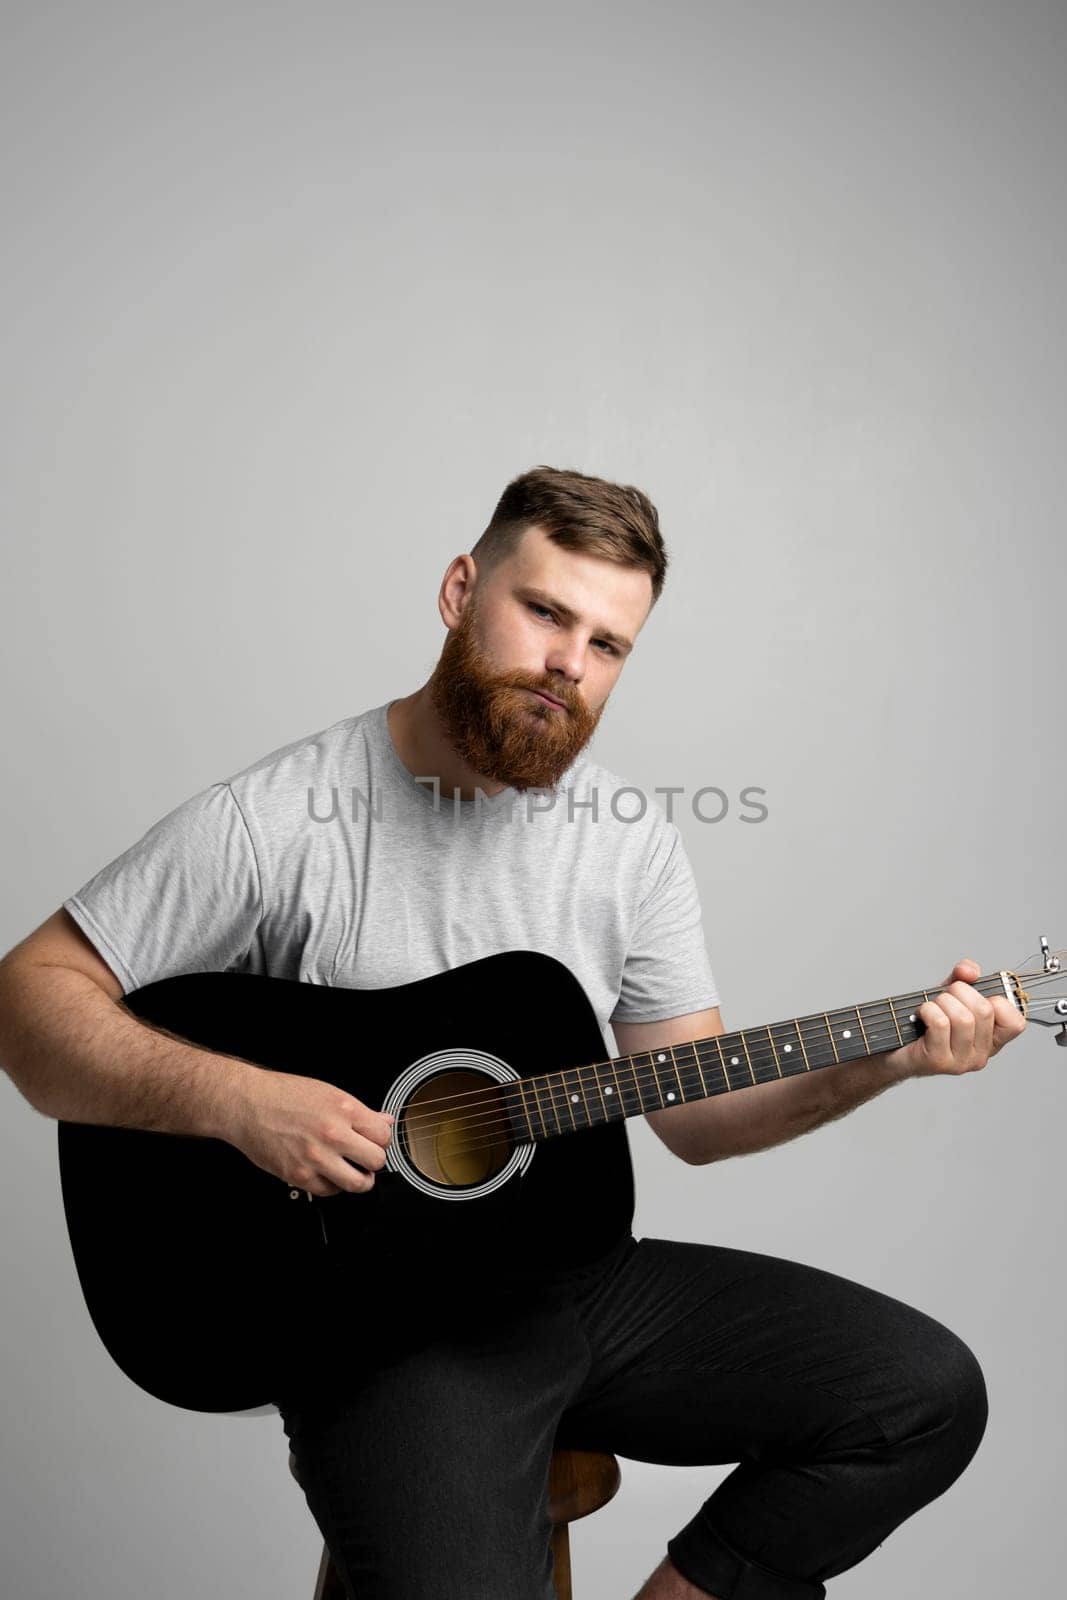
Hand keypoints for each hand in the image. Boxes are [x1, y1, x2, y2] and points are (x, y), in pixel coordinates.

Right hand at [222, 1066, 393, 1196]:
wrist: (247, 1104)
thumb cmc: (282, 1095)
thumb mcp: (327, 1092)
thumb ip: (358, 1111)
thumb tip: (384, 1121)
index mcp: (343, 1109)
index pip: (383, 1135)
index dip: (381, 1140)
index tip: (375, 1141)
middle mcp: (332, 1133)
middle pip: (376, 1160)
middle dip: (374, 1160)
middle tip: (365, 1158)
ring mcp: (316, 1157)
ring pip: (358, 1183)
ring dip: (360, 1180)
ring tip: (354, 1172)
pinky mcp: (299, 1175)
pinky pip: (330, 1191)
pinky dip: (334, 1186)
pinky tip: (329, 1174)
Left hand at [887, 958, 1026, 1079]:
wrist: (893, 1050)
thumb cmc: (925, 1023)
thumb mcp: (949, 996)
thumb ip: (963, 979)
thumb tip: (969, 970)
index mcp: (991, 1041)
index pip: (1016, 1022)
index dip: (998, 1002)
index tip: (976, 998)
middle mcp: (981, 1056)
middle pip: (984, 1011)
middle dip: (959, 992)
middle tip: (944, 997)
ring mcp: (961, 1062)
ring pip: (963, 1017)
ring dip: (941, 1002)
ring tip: (931, 1007)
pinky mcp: (938, 1061)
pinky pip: (940, 1023)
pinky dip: (927, 1010)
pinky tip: (920, 1016)